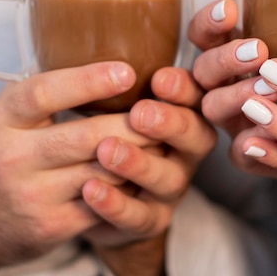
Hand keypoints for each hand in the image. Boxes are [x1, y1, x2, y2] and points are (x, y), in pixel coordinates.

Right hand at [0, 61, 147, 275]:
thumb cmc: (2, 153)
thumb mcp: (10, 116)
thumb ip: (49, 93)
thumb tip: (113, 66)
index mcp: (3, 119)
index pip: (43, 94)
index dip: (88, 81)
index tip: (127, 71)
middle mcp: (13, 157)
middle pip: (85, 136)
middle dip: (133, 124)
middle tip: (165, 111)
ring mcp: (32, 196)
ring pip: (102, 171)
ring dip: (140, 155)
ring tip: (166, 138)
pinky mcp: (52, 226)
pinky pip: (104, 203)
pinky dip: (129, 185)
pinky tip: (147, 172)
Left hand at [80, 66, 216, 275]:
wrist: (79, 192)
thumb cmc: (100, 131)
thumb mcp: (107, 99)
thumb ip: (119, 81)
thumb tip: (111, 55)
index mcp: (182, 113)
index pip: (196, 99)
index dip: (184, 90)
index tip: (159, 79)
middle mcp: (184, 151)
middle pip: (195, 138)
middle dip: (169, 123)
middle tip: (140, 114)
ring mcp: (168, 188)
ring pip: (167, 179)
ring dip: (138, 163)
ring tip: (106, 151)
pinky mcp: (147, 220)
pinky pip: (137, 216)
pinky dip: (115, 204)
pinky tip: (90, 189)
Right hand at [190, 0, 273, 139]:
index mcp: (229, 56)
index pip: (204, 34)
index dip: (210, 22)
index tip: (230, 8)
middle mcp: (222, 86)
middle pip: (204, 70)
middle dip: (225, 59)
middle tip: (258, 51)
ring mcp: (231, 120)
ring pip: (214, 108)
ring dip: (236, 96)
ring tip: (270, 90)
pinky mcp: (245, 155)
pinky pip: (240, 153)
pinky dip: (251, 145)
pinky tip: (265, 137)